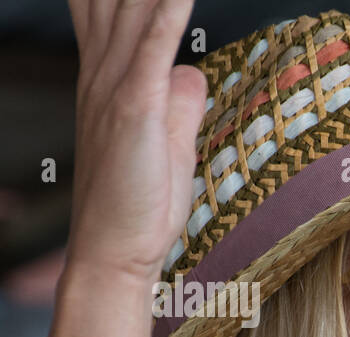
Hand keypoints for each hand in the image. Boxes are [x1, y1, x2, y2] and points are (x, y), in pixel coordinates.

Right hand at [64, 0, 207, 283]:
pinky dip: (167, 10)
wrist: (116, 252)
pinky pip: (154, 46)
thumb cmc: (142, 202)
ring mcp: (118, 87)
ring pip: (134, 7)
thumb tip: (195, 73)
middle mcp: (106, 71)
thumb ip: (181, 102)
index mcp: (110, 77)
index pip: (108, 4)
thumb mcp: (171, 142)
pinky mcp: (135, 107)